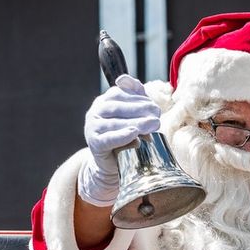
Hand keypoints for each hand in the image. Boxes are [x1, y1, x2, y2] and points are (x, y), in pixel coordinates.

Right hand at [78, 75, 161, 206]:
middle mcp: (95, 112)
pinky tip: (134, 133)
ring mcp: (92, 127)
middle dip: (140, 109)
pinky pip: (109, 138)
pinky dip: (122, 136)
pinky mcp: (94, 143)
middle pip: (118, 107)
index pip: (120, 93)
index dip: (138, 97)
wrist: (112, 165)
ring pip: (115, 123)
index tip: (154, 104)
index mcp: (103, 101)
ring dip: (137, 122)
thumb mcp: (133, 118)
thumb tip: (138, 84)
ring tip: (154, 124)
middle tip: (157, 113)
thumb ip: (136, 100)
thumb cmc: (125, 138)